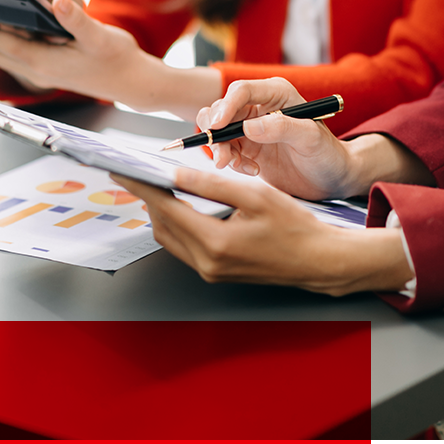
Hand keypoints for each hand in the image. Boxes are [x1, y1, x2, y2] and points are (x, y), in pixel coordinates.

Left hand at [0, 0, 221, 116]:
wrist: (134, 83)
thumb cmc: (119, 59)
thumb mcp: (101, 36)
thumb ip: (77, 19)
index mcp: (45, 62)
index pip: (0, 42)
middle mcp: (38, 70)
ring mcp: (43, 72)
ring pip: (1, 53)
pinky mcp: (50, 69)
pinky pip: (14, 54)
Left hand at [114, 168, 413, 295]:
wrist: (319, 260)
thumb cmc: (296, 227)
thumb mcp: (255, 194)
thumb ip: (212, 184)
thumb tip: (176, 172)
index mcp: (215, 243)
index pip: (164, 208)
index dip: (142, 186)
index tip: (124, 170)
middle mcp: (207, 263)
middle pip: (162, 225)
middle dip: (150, 197)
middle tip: (143, 173)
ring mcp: (211, 271)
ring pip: (170, 238)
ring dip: (163, 212)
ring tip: (161, 185)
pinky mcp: (217, 273)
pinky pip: (185, 247)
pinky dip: (178, 224)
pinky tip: (183, 206)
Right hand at [197, 78, 360, 199]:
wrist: (331, 179)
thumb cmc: (328, 154)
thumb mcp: (311, 139)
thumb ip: (283, 128)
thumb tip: (249, 127)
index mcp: (277, 93)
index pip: (242, 90)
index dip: (226, 106)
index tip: (218, 126)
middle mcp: (260, 106)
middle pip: (222, 109)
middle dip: (217, 133)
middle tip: (222, 157)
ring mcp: (251, 126)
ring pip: (218, 130)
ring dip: (221, 149)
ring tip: (239, 166)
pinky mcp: (246, 146)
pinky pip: (225, 149)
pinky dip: (231, 162)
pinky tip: (252, 170)